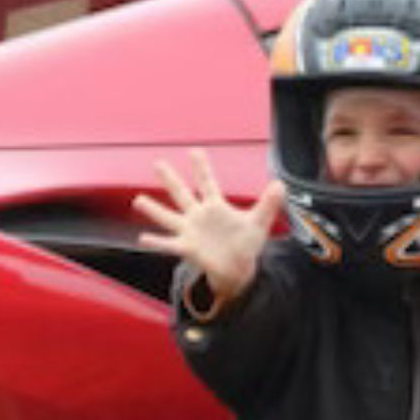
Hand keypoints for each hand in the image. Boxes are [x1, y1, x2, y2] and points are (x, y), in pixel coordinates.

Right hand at [134, 149, 283, 301]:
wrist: (238, 269)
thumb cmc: (245, 244)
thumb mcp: (259, 222)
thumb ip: (269, 203)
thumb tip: (281, 184)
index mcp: (215, 206)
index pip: (207, 182)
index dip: (202, 167)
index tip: (194, 151)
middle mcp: (199, 216)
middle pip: (182, 194)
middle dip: (171, 179)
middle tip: (158, 162)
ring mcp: (190, 232)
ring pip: (169, 217)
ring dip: (154, 210)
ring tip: (138, 200)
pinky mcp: (187, 248)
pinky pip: (169, 244)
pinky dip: (156, 242)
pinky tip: (142, 239)